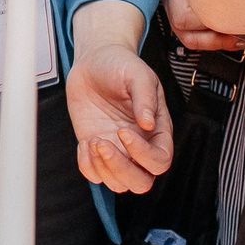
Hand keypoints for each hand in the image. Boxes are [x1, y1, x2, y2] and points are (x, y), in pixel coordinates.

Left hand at [67, 47, 173, 191]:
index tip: (124, 131)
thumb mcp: (138, 75)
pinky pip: (94, 175)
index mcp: (157, 130)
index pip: (160, 160)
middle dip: (121, 170)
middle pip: (141, 182)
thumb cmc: (121, 66)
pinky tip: (85, 143)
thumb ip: (145, 98)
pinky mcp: (96, 149)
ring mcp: (117, 150)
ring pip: (118, 184)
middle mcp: (139, 146)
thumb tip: (149, 124)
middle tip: (104, 143)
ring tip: (93, 140)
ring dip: (103, 168)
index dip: (143, 154)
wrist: (94, 61)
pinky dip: (87, 166)